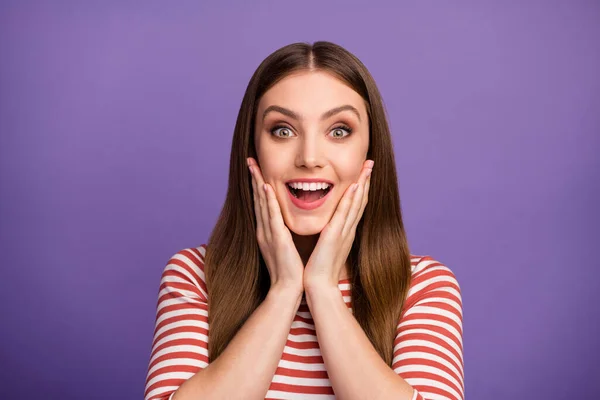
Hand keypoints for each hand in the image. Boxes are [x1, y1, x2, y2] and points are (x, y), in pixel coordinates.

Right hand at [247, 157, 303, 293]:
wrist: (288, 289)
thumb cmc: (290, 270)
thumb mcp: (284, 247)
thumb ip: (282, 233)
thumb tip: (285, 223)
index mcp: (267, 231)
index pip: (262, 204)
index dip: (258, 185)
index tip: (256, 169)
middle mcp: (264, 230)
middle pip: (257, 199)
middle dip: (254, 178)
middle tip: (250, 160)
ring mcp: (267, 234)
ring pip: (262, 203)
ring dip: (257, 183)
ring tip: (254, 165)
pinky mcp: (276, 239)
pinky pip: (271, 216)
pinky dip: (267, 200)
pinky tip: (265, 186)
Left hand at [303, 160, 373, 290]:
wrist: (319, 285)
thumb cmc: (320, 267)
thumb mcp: (326, 245)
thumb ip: (329, 233)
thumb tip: (328, 225)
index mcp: (345, 231)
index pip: (355, 205)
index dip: (361, 187)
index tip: (363, 172)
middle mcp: (348, 229)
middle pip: (360, 200)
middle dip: (366, 180)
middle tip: (370, 162)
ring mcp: (344, 232)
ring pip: (356, 203)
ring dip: (362, 184)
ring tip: (366, 167)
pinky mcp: (336, 236)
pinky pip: (345, 214)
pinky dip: (351, 200)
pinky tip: (354, 186)